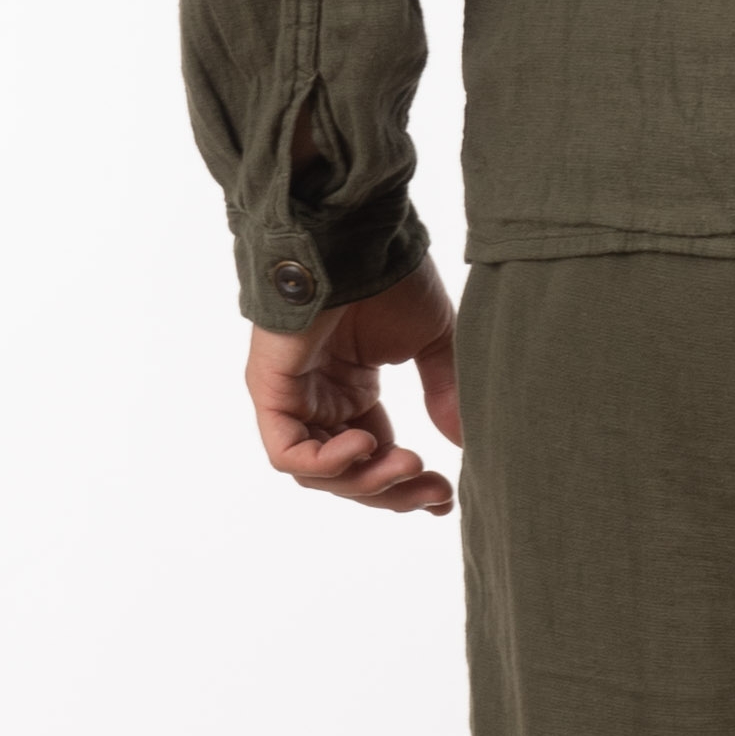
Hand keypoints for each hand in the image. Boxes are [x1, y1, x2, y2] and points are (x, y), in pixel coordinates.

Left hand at [246, 256, 462, 517]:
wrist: (357, 238)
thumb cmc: (391, 277)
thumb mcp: (433, 343)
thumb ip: (445, 394)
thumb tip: (463, 446)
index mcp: (352, 390)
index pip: (373, 456)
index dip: (406, 484)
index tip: (445, 497)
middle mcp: (319, 399)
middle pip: (348, 475)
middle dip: (393, 491)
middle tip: (435, 493)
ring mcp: (292, 396)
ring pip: (318, 473)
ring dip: (367, 480)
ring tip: (408, 464)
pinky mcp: (270, 390)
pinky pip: (287, 453)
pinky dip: (327, 463)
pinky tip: (366, 446)